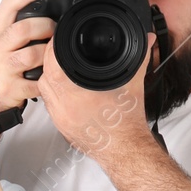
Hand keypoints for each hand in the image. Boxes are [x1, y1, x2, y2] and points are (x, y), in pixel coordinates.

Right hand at [0, 0, 52, 111]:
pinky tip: (48, 76)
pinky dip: (47, 80)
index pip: (7, 6)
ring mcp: (3, 69)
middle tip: (53, 29)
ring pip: (31, 55)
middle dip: (45, 26)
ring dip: (48, 54)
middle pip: (23, 29)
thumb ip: (19, 17)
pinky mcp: (12, 88)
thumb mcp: (2, 38)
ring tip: (52, 54)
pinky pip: (37, 82)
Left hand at [35, 34, 150, 159]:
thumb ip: (139, 58)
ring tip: (61, 70)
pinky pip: (49, 105)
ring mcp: (60, 119)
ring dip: (49, 79)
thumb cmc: (128, 123)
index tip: (58, 43)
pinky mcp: (61, 127)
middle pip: (44, 78)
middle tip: (59, 54)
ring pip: (44, 92)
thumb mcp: (134, 84)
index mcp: (78, 96)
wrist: (127, 150)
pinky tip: (64, 90)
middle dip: (49, 63)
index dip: (53, 51)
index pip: (53, 67)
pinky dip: (53, 94)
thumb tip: (146, 40)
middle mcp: (64, 109)